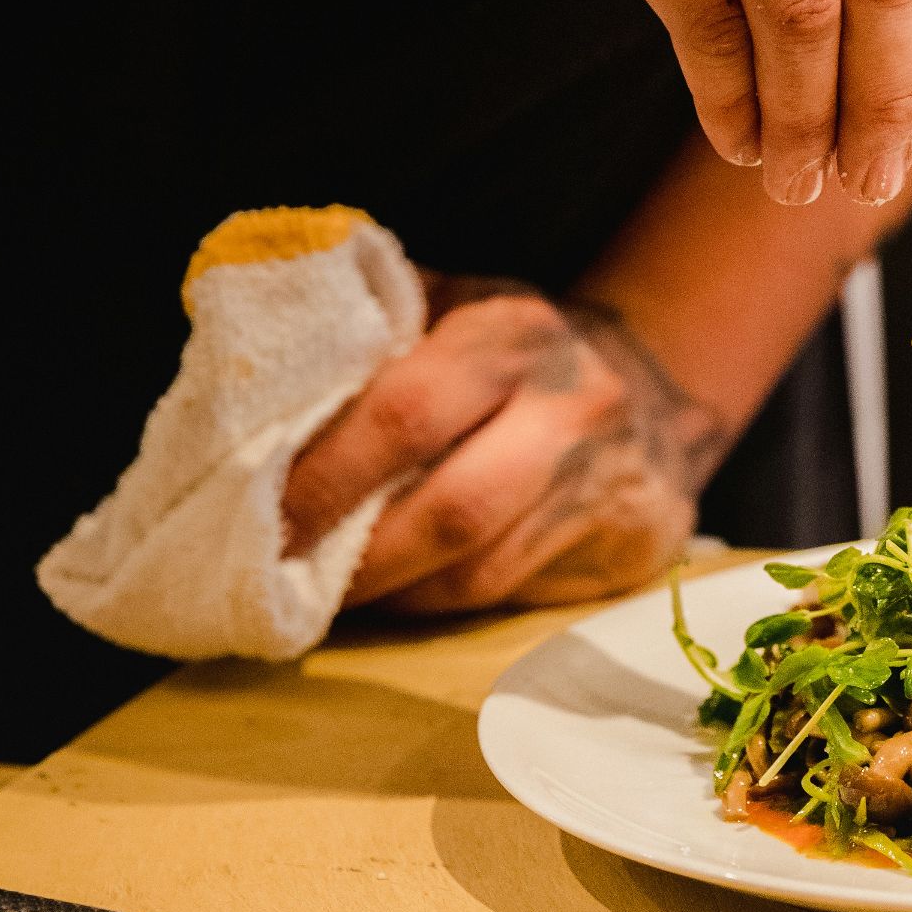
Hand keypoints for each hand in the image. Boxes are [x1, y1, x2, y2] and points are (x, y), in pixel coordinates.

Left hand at [281, 276, 725, 612]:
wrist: (661, 390)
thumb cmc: (520, 352)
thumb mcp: (456, 306)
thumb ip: (372, 333)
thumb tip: (250, 384)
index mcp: (514, 334)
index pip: (408, 412)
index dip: (326, 476)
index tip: (260, 515)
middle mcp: (573, 408)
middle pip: (451, 510)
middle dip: (353, 559)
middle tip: (277, 580)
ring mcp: (609, 484)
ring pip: (478, 573)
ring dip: (389, 595)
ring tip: (322, 596)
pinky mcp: (630, 548)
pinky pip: (511, 596)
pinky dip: (435, 605)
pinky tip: (395, 595)